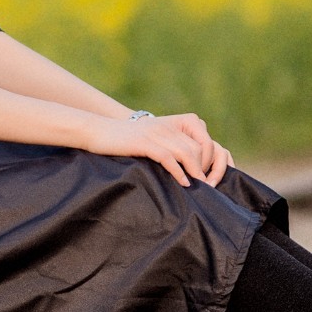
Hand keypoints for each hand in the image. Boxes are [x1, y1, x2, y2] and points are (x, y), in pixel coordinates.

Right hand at [89, 111, 232, 186]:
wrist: (99, 131)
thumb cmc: (128, 140)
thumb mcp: (156, 137)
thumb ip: (175, 145)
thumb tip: (194, 166)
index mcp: (175, 123)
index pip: (205, 141)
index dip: (212, 160)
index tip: (210, 177)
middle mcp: (168, 125)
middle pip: (199, 148)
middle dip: (206, 169)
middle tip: (206, 187)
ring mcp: (156, 133)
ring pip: (187, 152)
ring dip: (196, 173)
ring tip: (198, 188)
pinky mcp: (144, 142)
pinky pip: (168, 157)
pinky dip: (179, 172)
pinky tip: (183, 183)